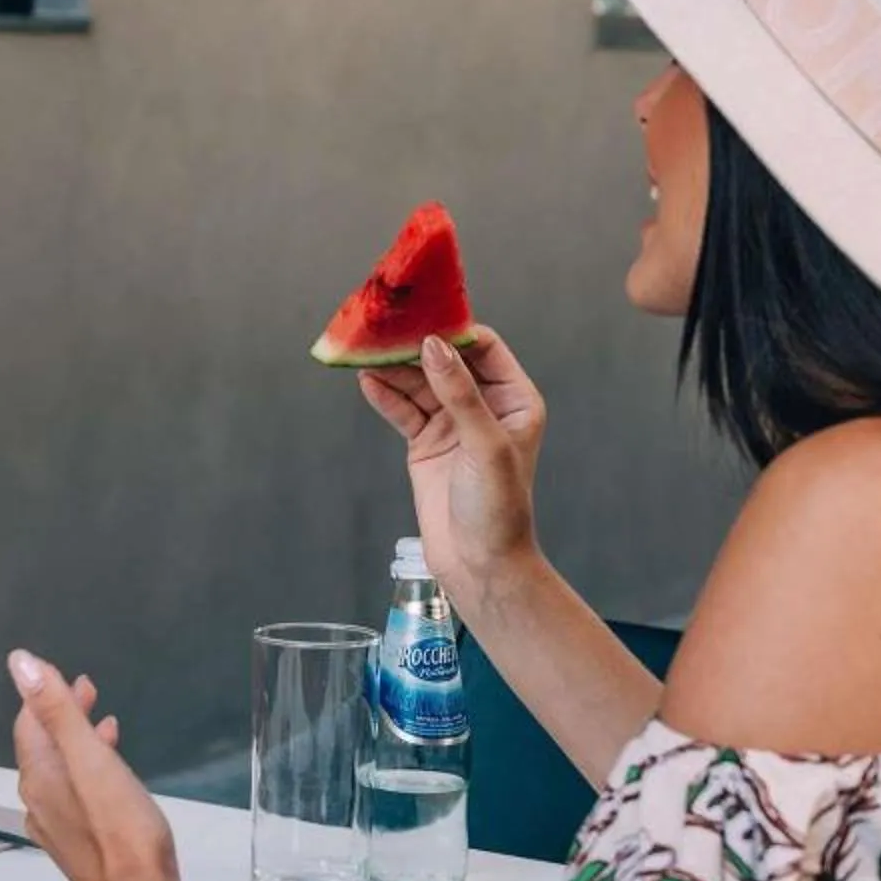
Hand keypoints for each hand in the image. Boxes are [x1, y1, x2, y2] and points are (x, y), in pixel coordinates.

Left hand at [6, 652, 184, 880]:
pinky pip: (74, 797)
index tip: (71, 676)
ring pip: (60, 773)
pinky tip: (111, 778)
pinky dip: (88, 773)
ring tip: (107, 726)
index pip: (29, 724)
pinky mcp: (78, 848)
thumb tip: (19, 662)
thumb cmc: (120, 829)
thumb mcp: (90, 758)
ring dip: (78, 743)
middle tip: (90, 690)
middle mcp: (39, 802)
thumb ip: (57, 709)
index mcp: (39, 777)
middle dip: (63, 715)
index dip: (44, 695)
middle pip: (43, 747)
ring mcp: (57, 829)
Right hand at [355, 328, 543, 613]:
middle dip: (415, 346)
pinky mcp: (426, 443)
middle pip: (444, 361)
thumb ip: (460, 394)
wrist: (480, 565)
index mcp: (514, 400)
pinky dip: (385, 396)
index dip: (454, 330)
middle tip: (386, 327)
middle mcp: (484, 406)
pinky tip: (367, 381)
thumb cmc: (499, 510)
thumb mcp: (485, 445)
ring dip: (394, 369)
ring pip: (418, 384)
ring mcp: (452, 425)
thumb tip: (435, 347)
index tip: (424, 315)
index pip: (483, 349)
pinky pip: (403, 410)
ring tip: (366, 351)